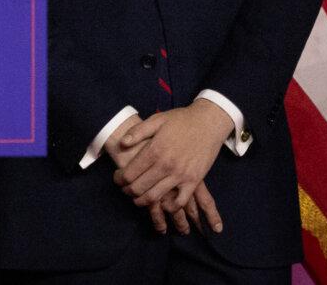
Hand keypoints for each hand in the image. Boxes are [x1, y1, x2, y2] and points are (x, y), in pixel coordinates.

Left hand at [113, 99, 232, 217]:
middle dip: (128, 191)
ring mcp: (180, 175)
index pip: (130, 173)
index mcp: (154, 150)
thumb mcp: (156, 120)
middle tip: (125, 189)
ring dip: (143, 201)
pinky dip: (169, 207)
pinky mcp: (194, 181)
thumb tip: (122, 143)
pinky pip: (180, 201)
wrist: (208, 122)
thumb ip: (137, 132)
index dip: (119, 179)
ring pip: (155, 197)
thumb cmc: (181, 120)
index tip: (117, 179)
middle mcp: (166, 165)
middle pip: (139, 188)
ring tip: (138, 198)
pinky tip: (163, 203)